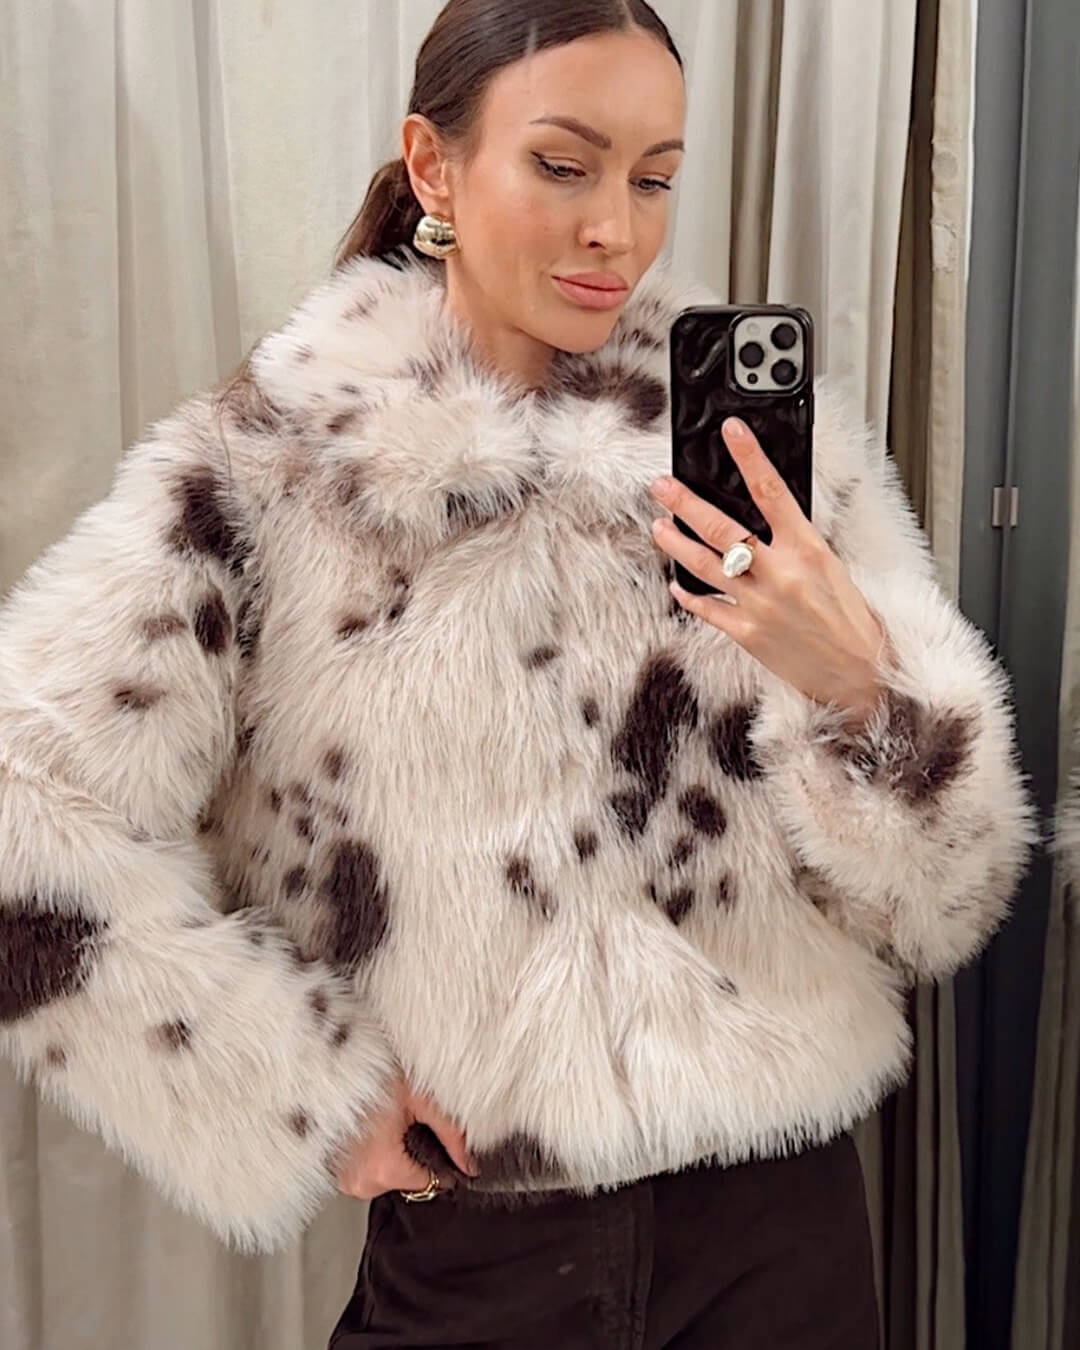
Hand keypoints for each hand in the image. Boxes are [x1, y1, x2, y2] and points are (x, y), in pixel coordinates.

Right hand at [335, 1075, 476, 1199]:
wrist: (328, 1062)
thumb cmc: (370, 1074)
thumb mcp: (420, 1097)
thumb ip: (452, 1134)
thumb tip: (469, 1163)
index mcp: (383, 1169)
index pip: (426, 1184)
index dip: (438, 1161)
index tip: (432, 1138)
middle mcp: (358, 1182)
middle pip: (402, 1181)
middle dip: (409, 1155)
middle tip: (402, 1120)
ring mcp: (340, 1179)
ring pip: (379, 1177)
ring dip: (386, 1155)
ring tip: (382, 1121)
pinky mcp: (328, 1171)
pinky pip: (358, 1172)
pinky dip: (366, 1154)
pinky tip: (365, 1128)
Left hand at [650, 417, 886, 720]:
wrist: (859, 673)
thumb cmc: (850, 621)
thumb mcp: (832, 567)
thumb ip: (796, 542)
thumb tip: (766, 518)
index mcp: (808, 549)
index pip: (772, 491)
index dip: (749, 457)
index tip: (731, 431)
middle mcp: (780, 573)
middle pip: (722, 528)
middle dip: (685, 503)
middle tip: (662, 485)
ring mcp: (759, 604)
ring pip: (704, 565)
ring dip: (676, 543)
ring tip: (659, 526)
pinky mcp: (746, 634)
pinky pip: (707, 608)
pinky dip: (688, 594)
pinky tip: (676, 583)